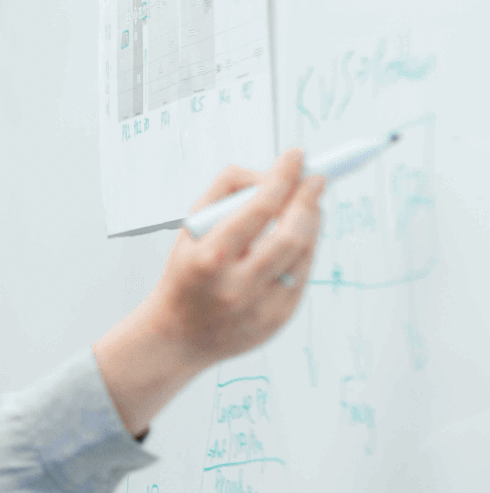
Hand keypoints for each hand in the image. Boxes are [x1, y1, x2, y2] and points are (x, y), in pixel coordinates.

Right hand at [94, 148, 325, 435]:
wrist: (177, 336)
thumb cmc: (185, 274)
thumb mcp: (189, 230)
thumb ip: (224, 194)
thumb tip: (269, 173)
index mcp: (209, 259)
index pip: (257, 209)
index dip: (283, 178)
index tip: (296, 156)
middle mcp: (237, 286)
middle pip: (291, 234)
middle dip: (308, 200)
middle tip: (316, 178)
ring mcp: (262, 306)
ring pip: (304, 253)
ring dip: (312, 222)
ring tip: (306, 204)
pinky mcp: (279, 319)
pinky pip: (303, 274)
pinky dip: (306, 248)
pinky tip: (298, 235)